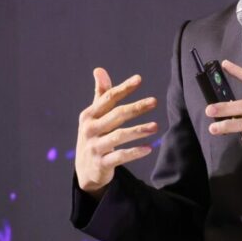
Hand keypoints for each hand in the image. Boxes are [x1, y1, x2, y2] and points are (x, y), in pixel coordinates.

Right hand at [75, 68, 159, 196]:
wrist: (85, 170)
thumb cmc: (94, 136)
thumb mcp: (94, 116)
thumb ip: (100, 95)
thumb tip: (99, 69)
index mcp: (89, 116)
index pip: (108, 98)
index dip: (123, 88)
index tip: (139, 79)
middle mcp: (90, 130)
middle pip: (116, 116)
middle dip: (136, 108)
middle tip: (154, 101)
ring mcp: (95, 147)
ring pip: (119, 136)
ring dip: (138, 131)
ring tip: (156, 126)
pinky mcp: (102, 163)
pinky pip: (120, 156)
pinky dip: (134, 152)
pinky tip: (149, 148)